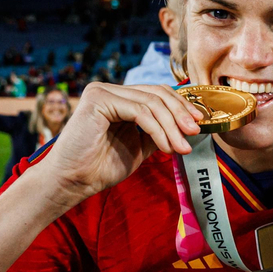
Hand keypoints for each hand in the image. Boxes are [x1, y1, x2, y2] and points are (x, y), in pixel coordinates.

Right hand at [26, 83, 200, 208]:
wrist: (73, 181)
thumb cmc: (101, 167)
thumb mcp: (140, 145)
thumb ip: (159, 131)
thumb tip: (189, 125)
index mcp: (119, 98)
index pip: (157, 93)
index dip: (181, 106)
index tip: (199, 123)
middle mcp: (109, 90)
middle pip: (157, 93)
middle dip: (180, 113)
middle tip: (195, 132)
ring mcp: (102, 91)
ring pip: (151, 103)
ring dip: (172, 127)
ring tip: (182, 148)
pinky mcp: (98, 99)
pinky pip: (139, 111)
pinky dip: (158, 129)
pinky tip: (166, 147)